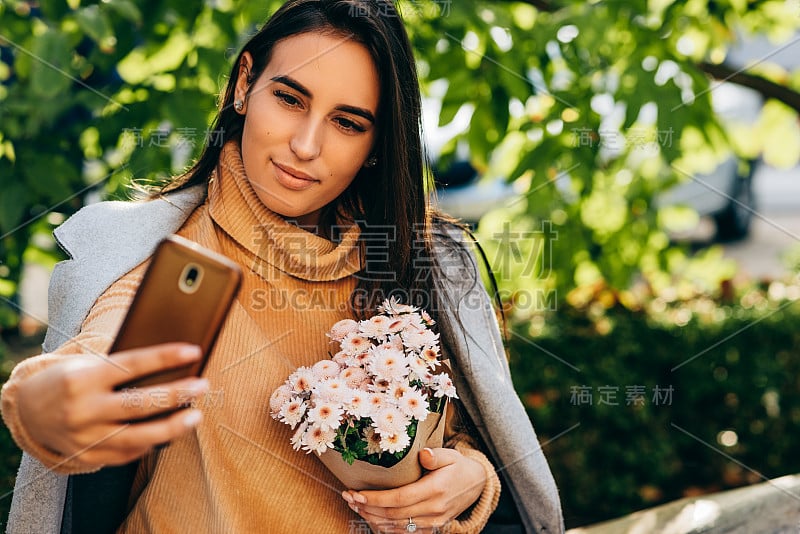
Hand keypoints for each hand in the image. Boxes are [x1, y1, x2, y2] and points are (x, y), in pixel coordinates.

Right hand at [16, 343, 208, 467]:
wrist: (28, 411)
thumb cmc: (69, 380)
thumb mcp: (87, 364)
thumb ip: (121, 367)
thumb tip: (172, 365)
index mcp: (84, 378)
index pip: (132, 364)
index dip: (165, 357)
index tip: (193, 351)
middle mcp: (83, 408)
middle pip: (140, 403)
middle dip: (177, 394)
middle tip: (203, 385)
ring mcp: (85, 436)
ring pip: (138, 436)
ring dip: (173, 427)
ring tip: (195, 416)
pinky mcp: (87, 457)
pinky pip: (127, 454)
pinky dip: (150, 444)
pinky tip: (167, 434)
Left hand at [342, 447, 485, 532]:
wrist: (478, 484)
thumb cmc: (459, 466)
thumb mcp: (451, 455)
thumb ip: (436, 455)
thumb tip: (423, 454)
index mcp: (436, 490)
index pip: (400, 498)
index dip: (375, 499)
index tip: (355, 493)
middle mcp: (434, 509)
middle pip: (394, 514)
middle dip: (368, 508)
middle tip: (348, 498)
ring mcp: (433, 522)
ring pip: (397, 526)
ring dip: (373, 519)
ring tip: (355, 507)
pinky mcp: (433, 528)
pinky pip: (406, 532)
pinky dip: (387, 528)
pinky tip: (373, 519)